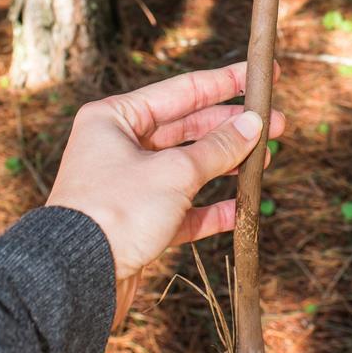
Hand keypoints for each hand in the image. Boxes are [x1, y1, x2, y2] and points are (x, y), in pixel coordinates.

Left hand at [46, 62, 283, 324]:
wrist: (76, 278)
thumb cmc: (116, 210)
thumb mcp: (175, 172)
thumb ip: (218, 147)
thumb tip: (254, 124)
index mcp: (115, 118)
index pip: (182, 91)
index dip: (227, 82)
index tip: (262, 75)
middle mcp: (119, 147)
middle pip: (187, 128)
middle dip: (233, 127)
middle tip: (276, 123)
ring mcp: (128, 185)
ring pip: (188, 168)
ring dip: (226, 165)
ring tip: (266, 160)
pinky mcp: (137, 222)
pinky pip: (182, 208)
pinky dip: (211, 208)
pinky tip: (241, 209)